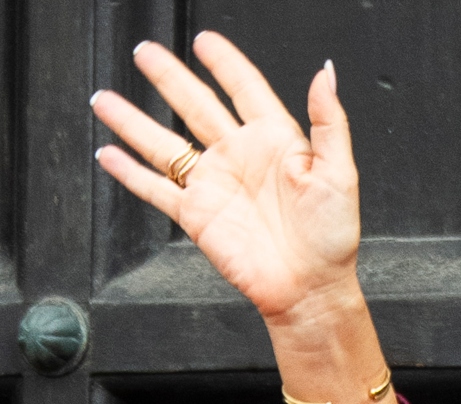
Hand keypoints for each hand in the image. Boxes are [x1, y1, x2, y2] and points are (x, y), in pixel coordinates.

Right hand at [91, 31, 359, 330]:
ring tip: (105, 100)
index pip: (244, 87)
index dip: (225, 62)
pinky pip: (157, 189)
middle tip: (145, 52)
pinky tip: (109, 155)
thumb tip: (325, 76)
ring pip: (164, 143)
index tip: (205, 41)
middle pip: (194, 104)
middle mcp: (239, 157)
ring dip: (133, 121)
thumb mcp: (340, 174)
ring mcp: (214, 185)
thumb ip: (330, 121)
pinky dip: (130, 174)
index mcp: (274, 140)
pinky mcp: (197, 216)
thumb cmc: (330, 240)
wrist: (310, 290)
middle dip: (169, 77)